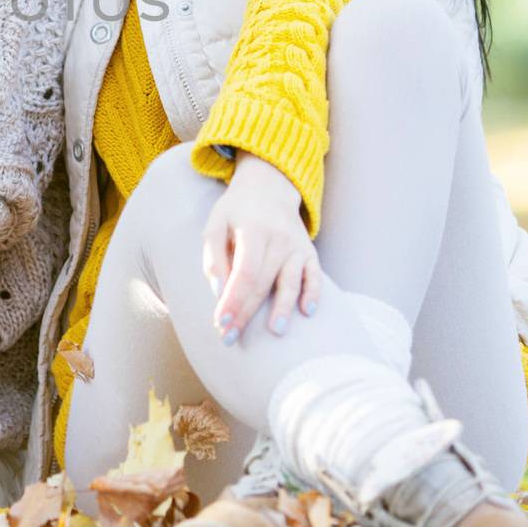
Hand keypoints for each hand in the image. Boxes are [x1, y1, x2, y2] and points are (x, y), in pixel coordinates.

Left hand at [201, 152, 321, 343]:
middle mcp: (278, 239)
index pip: (243, 272)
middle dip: (247, 313)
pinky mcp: (310, 252)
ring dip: (284, 308)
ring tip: (276, 331)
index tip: (220, 323)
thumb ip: (213, 257)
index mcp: (252, 230)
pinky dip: (313, 293)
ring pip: (291, 282)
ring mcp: (297, 246)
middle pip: (263, 282)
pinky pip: (315, 276)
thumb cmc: (236, 212)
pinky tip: (307, 311)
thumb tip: (218, 292)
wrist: (269, 187)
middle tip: (231, 339)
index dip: (233, 299)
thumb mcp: (215, 224)